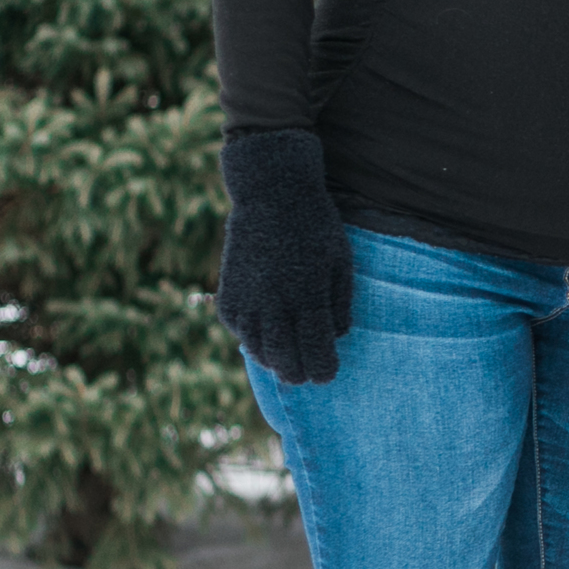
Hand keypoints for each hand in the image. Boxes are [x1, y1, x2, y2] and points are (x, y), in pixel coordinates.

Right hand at [217, 128, 353, 385]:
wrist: (271, 194)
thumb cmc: (316, 228)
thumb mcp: (340, 264)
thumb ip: (338, 306)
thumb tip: (334, 339)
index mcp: (309, 298)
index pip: (316, 354)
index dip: (324, 370)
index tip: (328, 373)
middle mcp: (274, 304)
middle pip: (285, 362)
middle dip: (298, 373)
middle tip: (307, 374)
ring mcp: (247, 301)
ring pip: (258, 351)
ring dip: (274, 359)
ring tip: (286, 359)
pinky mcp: (227, 294)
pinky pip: (239, 331)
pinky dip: (252, 338)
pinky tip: (265, 333)